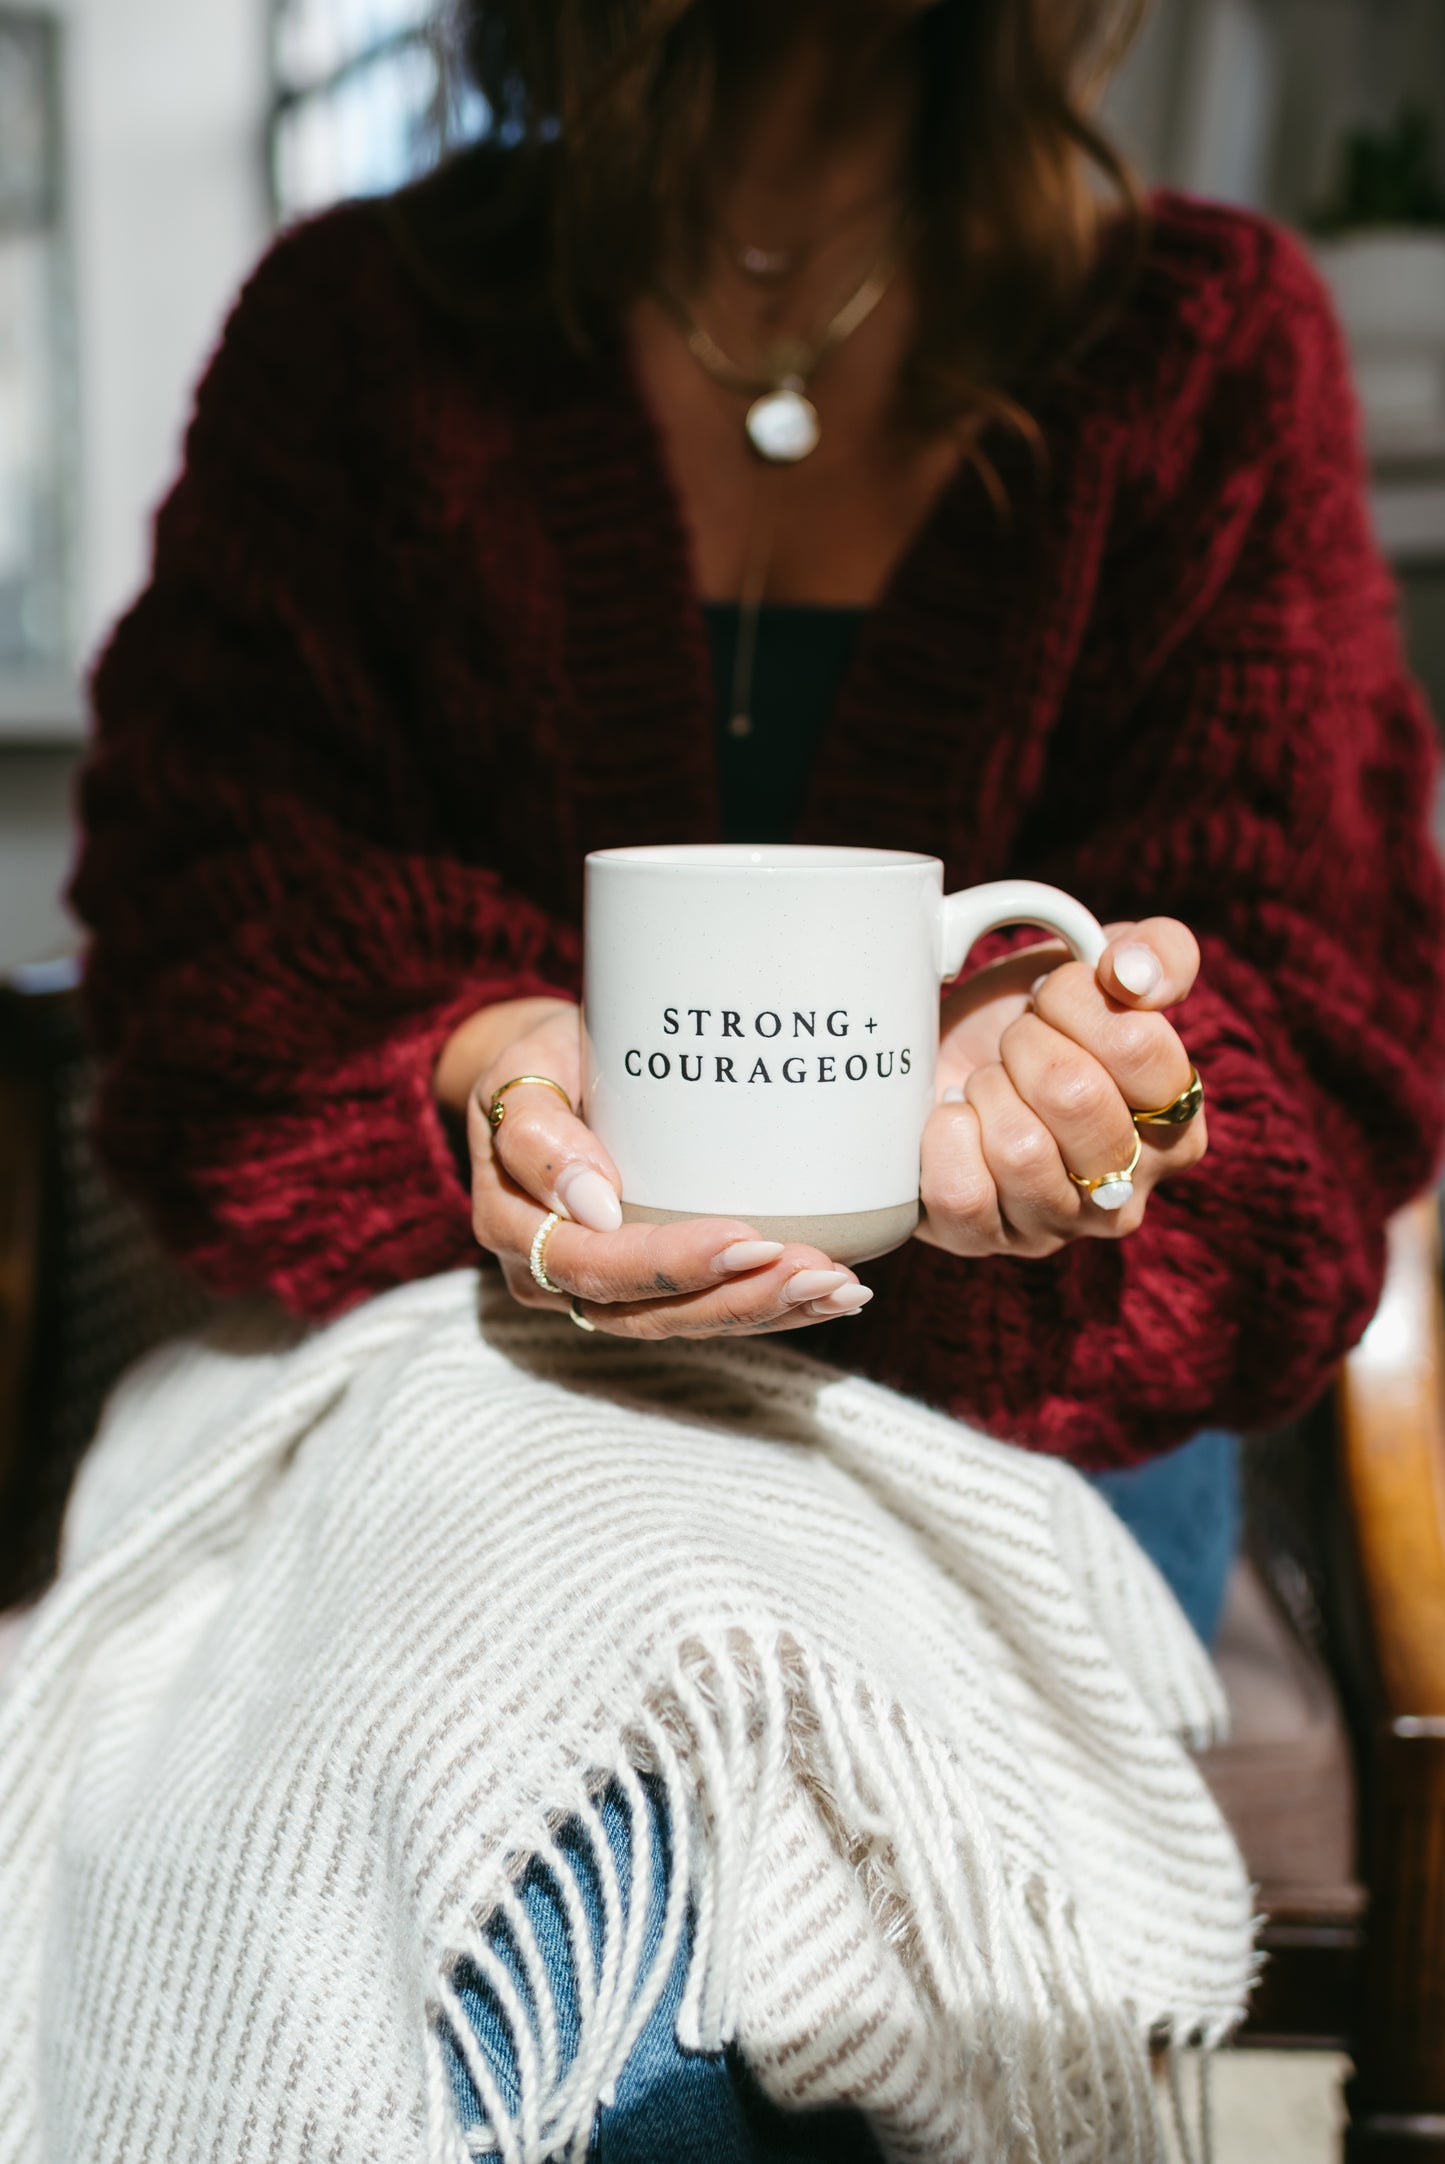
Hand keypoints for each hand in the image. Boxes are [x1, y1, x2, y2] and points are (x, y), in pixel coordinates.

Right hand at [454, 999, 873, 1335]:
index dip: (673, 1264)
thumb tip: (593, 1204)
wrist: (549, 1072)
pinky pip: (705, 1311)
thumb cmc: (540, 1063)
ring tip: (837, 1288)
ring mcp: (600, 1290)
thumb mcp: (520, 1073)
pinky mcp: (646, 1288)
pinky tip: (830, 1296)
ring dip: (766, 1310)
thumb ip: (537, 1135)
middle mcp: (552, 1276)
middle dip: (739, 1297)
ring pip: (685, 1322)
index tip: (748, 1239)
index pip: (596, 1267)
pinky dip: (771, 1307)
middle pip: (648, 1312)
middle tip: (816, 1272)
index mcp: (515, 1228)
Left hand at [918, 918, 1206, 1258]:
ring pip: (1020, 1149)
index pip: (1139, 1047)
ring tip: (986, 1086)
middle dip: (1026, 1045)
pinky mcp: (982, 1243)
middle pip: (1076, 1096)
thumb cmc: (1027, 1020)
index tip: (1049, 1000)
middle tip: (1013, 1046)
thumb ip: (1159, 951)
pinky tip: (952, 1123)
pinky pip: (963, 1193)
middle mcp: (1128, 1191)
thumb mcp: (1096, 969)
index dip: (1074, 1001)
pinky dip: (944, 1139)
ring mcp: (1056, 1227)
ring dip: (986, 1092)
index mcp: (1179, 1125)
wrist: (935, 1060)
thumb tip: (1135, 974)